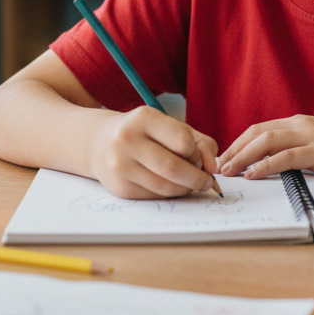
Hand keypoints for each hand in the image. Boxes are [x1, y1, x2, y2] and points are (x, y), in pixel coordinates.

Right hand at [88, 105, 220, 198]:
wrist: (101, 144)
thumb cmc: (145, 133)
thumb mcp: (170, 126)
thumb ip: (200, 142)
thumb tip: (213, 167)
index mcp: (143, 118)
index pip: (183, 141)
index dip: (197, 153)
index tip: (198, 157)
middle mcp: (127, 140)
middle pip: (174, 168)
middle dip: (197, 178)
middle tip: (206, 181)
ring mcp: (121, 166)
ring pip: (166, 186)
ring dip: (186, 188)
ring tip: (190, 182)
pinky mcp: (120, 188)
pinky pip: (156, 196)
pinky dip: (171, 194)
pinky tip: (171, 185)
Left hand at [218, 114, 313, 180]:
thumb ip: (302, 149)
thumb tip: (281, 164)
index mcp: (300, 123)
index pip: (260, 129)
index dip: (238, 143)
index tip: (224, 158)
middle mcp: (301, 125)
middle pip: (256, 133)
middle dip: (233, 150)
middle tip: (217, 166)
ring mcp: (311, 136)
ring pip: (266, 141)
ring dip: (242, 157)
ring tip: (228, 171)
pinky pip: (287, 157)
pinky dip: (266, 164)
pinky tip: (253, 174)